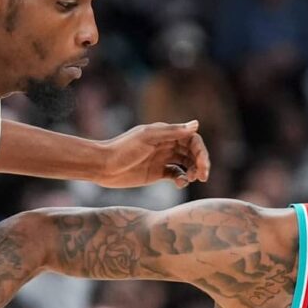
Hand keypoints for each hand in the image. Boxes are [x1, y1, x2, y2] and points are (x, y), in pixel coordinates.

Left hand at [95, 121, 209, 189]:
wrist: (103, 166)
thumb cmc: (123, 148)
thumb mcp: (148, 137)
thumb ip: (172, 131)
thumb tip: (196, 124)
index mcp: (166, 133)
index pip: (192, 139)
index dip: (201, 151)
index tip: (203, 165)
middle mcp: (166, 145)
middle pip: (192, 152)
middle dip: (200, 163)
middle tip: (203, 176)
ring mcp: (162, 159)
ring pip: (187, 164)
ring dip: (194, 171)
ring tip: (192, 179)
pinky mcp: (157, 173)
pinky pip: (177, 175)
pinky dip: (182, 179)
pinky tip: (179, 184)